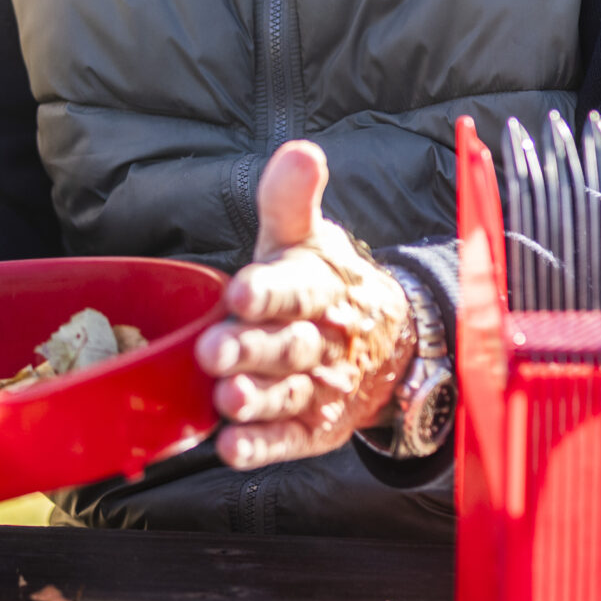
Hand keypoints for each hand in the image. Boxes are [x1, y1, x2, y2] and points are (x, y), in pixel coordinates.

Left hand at [196, 141, 416, 469]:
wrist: (387, 342)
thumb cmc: (324, 283)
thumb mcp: (307, 237)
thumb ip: (291, 200)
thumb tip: (300, 152)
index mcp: (317, 288)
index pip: (294, 289)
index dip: (267, 292)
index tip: (241, 291)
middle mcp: (319, 340)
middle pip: (285, 347)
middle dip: (250, 350)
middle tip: (214, 352)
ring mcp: (318, 388)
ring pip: (286, 396)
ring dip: (256, 400)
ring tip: (226, 399)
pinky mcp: (313, 428)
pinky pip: (288, 440)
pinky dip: (262, 447)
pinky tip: (231, 448)